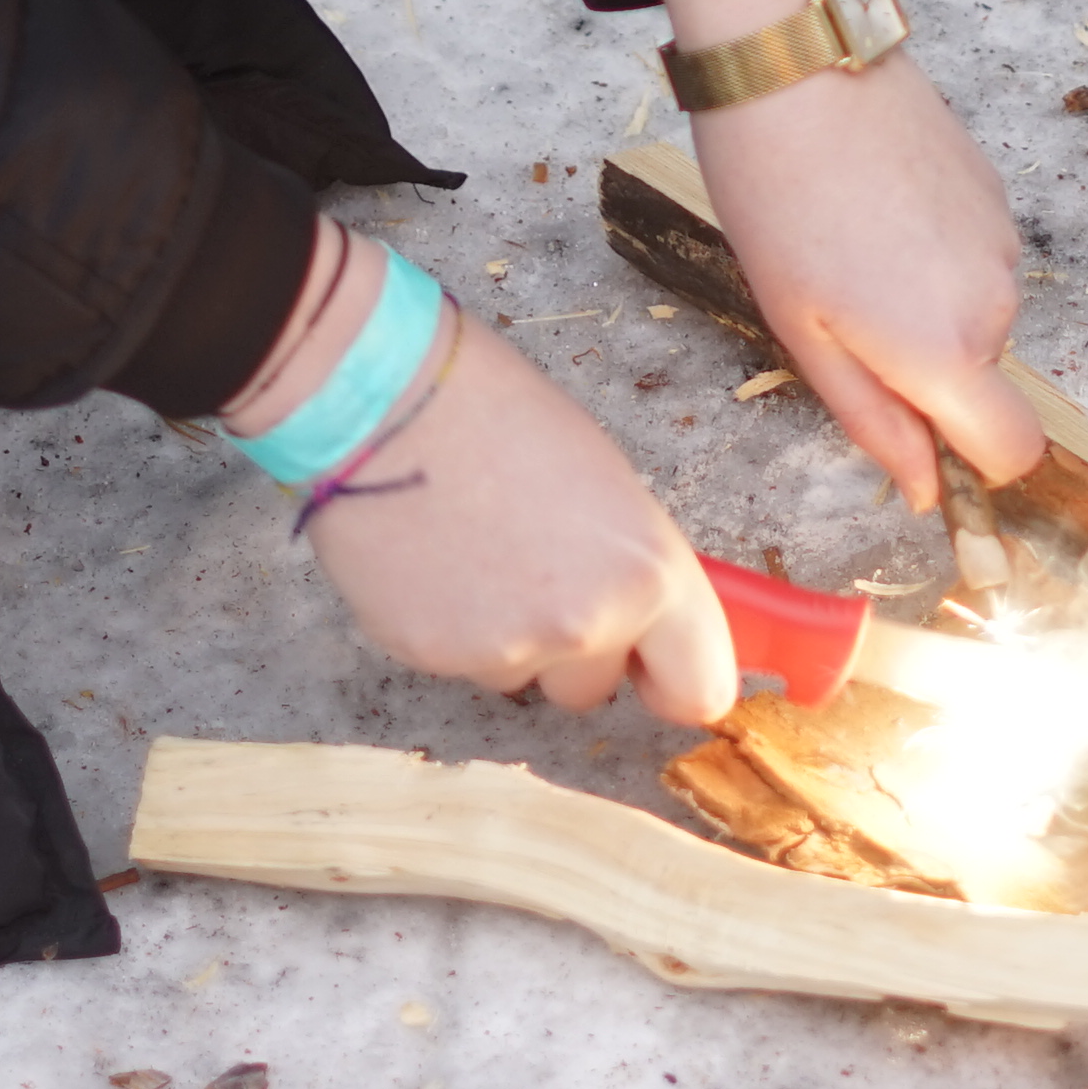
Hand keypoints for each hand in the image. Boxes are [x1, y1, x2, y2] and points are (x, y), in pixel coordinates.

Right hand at [241, 231, 735, 718]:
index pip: (700, 689)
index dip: (674, 680)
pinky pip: (459, 664)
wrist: (387, 399)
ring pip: (522, 676)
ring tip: (474, 552)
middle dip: (574, 651)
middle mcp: (588, 625)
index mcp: (650, 572)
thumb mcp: (606, 484)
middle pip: (596, 689)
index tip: (653, 666)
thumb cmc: (501, 412)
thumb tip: (638, 617)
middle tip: (536, 574)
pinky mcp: (434, 659)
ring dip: (508, 638)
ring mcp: (508, 649)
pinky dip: (449, 629)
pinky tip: (431, 560)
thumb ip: (629, 566)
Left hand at [656, 0, 1042, 507]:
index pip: (1014, 451)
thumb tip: (923, 489)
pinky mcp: (995, 190)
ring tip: (847, 244)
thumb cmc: (775, 196)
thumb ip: (874, 420)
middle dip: (923, 367)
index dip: (975, 463)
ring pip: (974, 313)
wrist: (799, 61)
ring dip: (923, 304)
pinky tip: (872, 204)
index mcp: (943, 351)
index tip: (921, 437)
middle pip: (981, 378)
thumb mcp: (803, 331)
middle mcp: (994, 302)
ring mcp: (1001, 240)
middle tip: (840, 309)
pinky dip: (932, 252)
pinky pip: (974, 256)